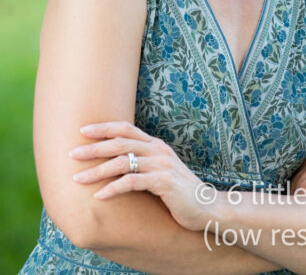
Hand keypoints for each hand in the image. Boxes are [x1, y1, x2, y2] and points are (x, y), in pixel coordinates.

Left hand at [70, 121, 211, 230]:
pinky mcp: (164, 182)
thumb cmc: (178, 191)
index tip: (82, 130)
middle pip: (120, 143)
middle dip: (94, 147)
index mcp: (155, 145)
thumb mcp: (160, 171)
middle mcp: (158, 150)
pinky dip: (113, 188)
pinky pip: (132, 182)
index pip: (126, 129)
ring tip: (78, 178)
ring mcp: (161, 165)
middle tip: (72, 152)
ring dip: (97, 170)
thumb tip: (115, 161)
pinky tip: (99, 196)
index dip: (104, 127)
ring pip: (122, 162)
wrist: (206, 206)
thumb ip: (142, 162)